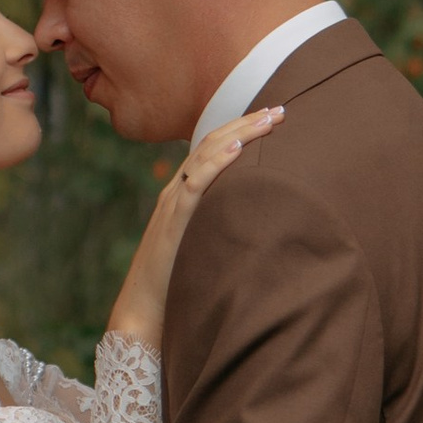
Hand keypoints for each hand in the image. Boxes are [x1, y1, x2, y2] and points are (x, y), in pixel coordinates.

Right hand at [106, 106, 283, 349]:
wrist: (142, 313)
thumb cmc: (175, 287)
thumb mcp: (202, 247)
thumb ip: (220, 229)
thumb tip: (255, 224)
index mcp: (182, 196)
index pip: (212, 150)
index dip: (240, 129)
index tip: (270, 118)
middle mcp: (175, 193)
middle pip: (211, 143)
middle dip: (246, 123)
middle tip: (279, 109)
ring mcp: (173, 205)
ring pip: (205, 156)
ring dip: (239, 134)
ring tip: (267, 119)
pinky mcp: (174, 222)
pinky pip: (196, 184)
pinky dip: (217, 162)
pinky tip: (238, 148)